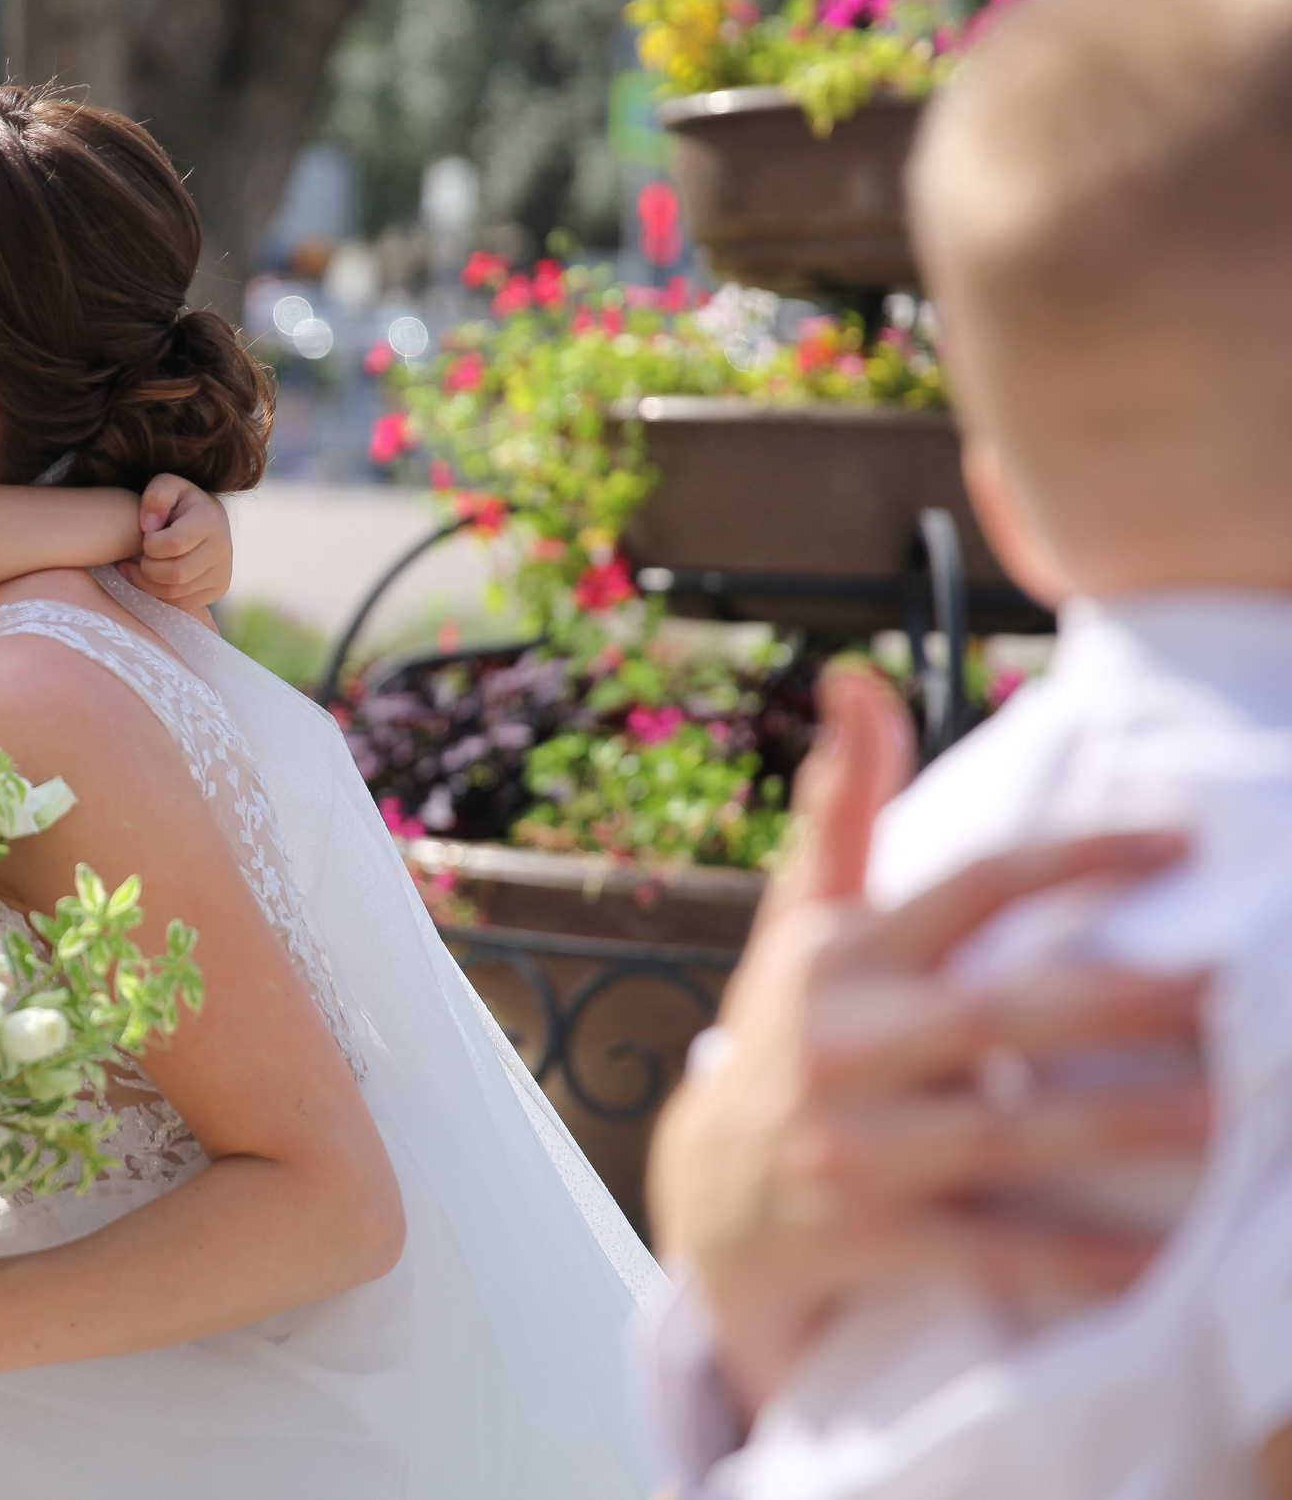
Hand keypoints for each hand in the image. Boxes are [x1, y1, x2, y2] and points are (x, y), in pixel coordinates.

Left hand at [119, 473, 231, 609]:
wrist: (205, 519)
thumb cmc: (178, 502)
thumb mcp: (166, 486)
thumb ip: (156, 496)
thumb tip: (149, 525)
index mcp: (210, 520)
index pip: (175, 544)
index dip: (150, 544)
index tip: (146, 534)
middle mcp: (223, 549)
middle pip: (176, 573)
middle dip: (146, 568)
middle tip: (137, 556)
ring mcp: (222, 573)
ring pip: (175, 593)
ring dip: (147, 583)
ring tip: (137, 565)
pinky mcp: (217, 590)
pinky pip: (180, 603)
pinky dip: (158, 594)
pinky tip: (151, 577)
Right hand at [648, 663, 1207, 1419]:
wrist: (710, 1199)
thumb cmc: (789, 1036)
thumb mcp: (804, 924)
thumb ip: (846, 807)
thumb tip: (857, 678)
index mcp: (843, 958)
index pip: (971, 887)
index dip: (1077, 859)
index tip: (1181, 839)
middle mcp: (842, 1047)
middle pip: (997, 1014)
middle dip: (1119, 999)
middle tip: (1227, 985)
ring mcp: (854, 1148)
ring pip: (1005, 1136)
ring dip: (1122, 1125)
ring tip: (1227, 1111)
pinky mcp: (870, 1238)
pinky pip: (991, 1251)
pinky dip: (1075, 1258)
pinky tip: (1162, 1255)